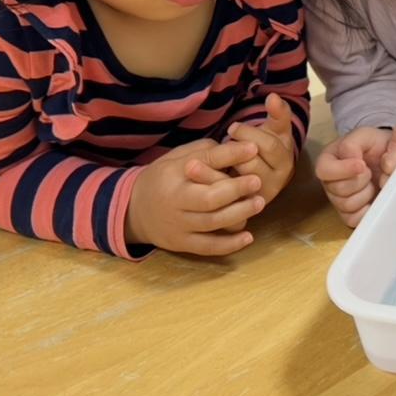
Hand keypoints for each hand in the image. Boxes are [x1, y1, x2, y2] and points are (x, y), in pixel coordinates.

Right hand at [125, 139, 265, 255]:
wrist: (135, 209)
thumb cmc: (167, 177)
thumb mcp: (180, 158)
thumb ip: (209, 153)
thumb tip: (245, 148)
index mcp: (173, 176)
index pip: (204, 163)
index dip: (230, 155)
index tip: (253, 148)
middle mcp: (175, 202)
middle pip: (208, 199)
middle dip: (235, 189)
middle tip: (257, 180)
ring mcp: (178, 226)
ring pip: (212, 223)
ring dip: (239, 213)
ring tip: (260, 202)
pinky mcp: (182, 244)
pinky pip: (208, 247)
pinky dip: (229, 244)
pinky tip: (248, 237)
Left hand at [209, 93, 296, 204]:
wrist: (263, 174)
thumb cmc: (266, 146)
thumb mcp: (276, 129)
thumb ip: (278, 113)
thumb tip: (272, 96)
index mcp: (285, 161)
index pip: (268, 146)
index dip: (248, 134)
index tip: (231, 127)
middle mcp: (276, 182)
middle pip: (251, 165)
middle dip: (232, 151)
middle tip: (217, 143)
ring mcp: (260, 197)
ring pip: (237, 183)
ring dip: (218, 169)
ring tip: (206, 159)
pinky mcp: (244, 209)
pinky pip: (226, 199)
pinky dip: (210, 185)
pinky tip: (197, 175)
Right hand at [314, 126, 391, 227]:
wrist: (390, 159)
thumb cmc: (374, 146)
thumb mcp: (364, 135)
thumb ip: (353, 143)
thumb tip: (351, 159)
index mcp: (327, 161)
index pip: (324, 170)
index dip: (343, 169)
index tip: (362, 164)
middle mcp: (329, 183)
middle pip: (337, 190)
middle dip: (359, 180)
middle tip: (370, 171)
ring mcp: (338, 201)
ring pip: (346, 206)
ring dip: (365, 194)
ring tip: (372, 183)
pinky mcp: (350, 216)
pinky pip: (354, 220)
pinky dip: (367, 210)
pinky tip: (373, 198)